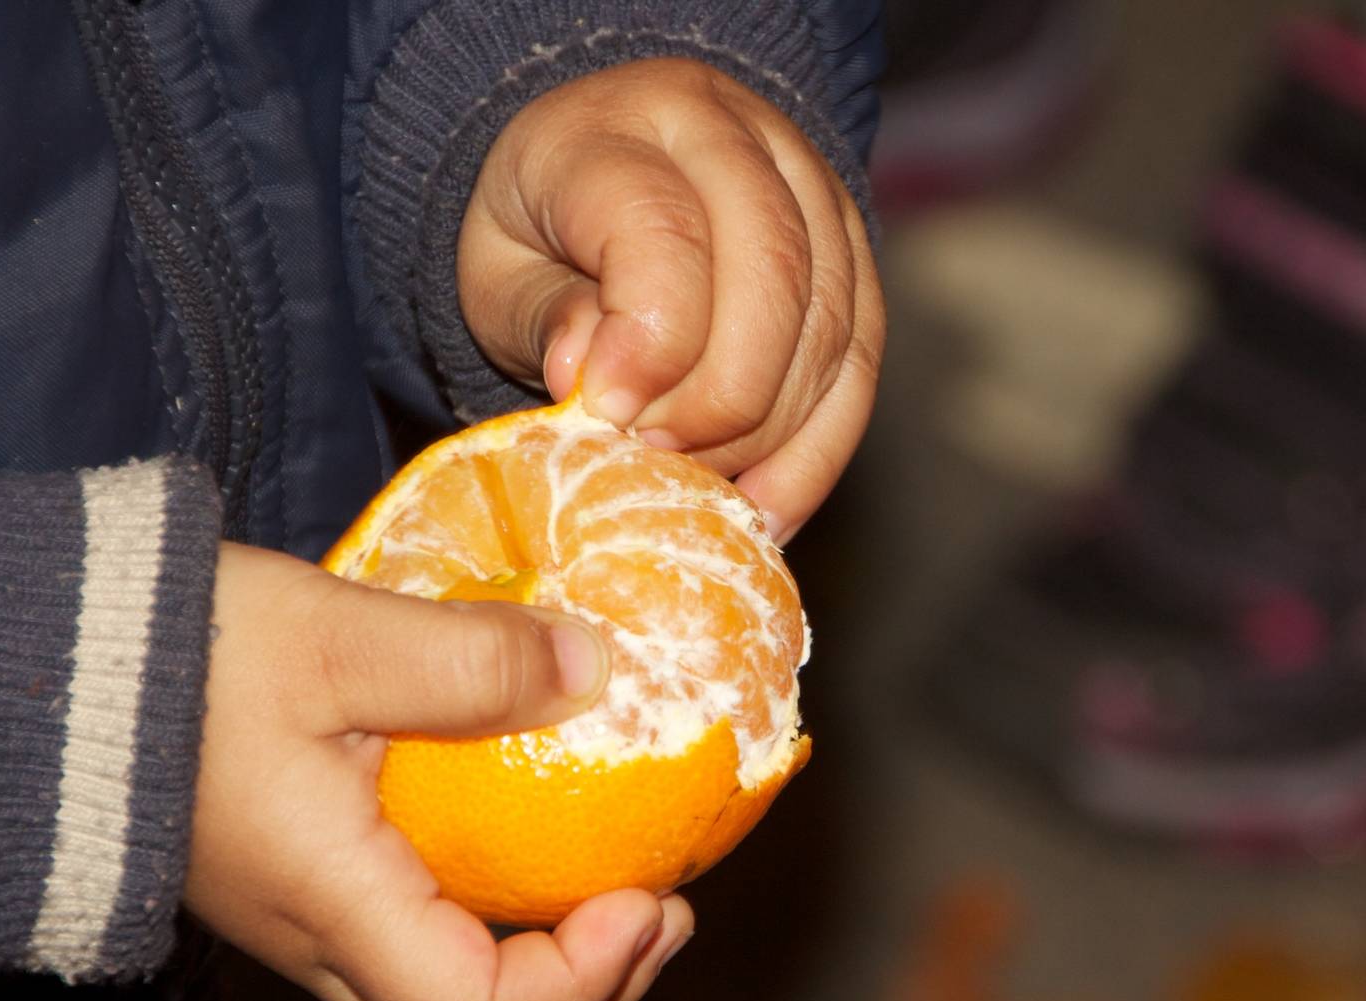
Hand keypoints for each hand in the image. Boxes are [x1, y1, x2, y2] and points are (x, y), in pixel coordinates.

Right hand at [184, 543, 694, 1000]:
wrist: (33, 660)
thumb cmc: (171, 653)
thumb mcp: (335, 636)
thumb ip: (472, 659)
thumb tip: (599, 668)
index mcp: (330, 903)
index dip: (581, 984)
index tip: (647, 902)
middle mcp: (313, 939)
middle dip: (584, 1000)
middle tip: (661, 918)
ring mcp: (296, 919)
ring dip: (543, 972)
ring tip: (619, 894)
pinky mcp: (290, 880)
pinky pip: (406, 943)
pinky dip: (489, 924)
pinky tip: (527, 846)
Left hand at [458, 56, 884, 542]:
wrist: (610, 179)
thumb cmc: (544, 235)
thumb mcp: (503, 271)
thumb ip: (545, 317)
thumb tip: (587, 380)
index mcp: (623, 125)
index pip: (662, 227)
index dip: (647, 340)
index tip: (609, 415)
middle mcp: (736, 135)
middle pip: (771, 274)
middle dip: (717, 399)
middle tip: (654, 458)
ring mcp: (813, 187)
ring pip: (830, 326)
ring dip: (765, 433)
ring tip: (696, 486)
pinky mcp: (854, 253)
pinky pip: (862, 365)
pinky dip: (816, 454)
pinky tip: (765, 510)